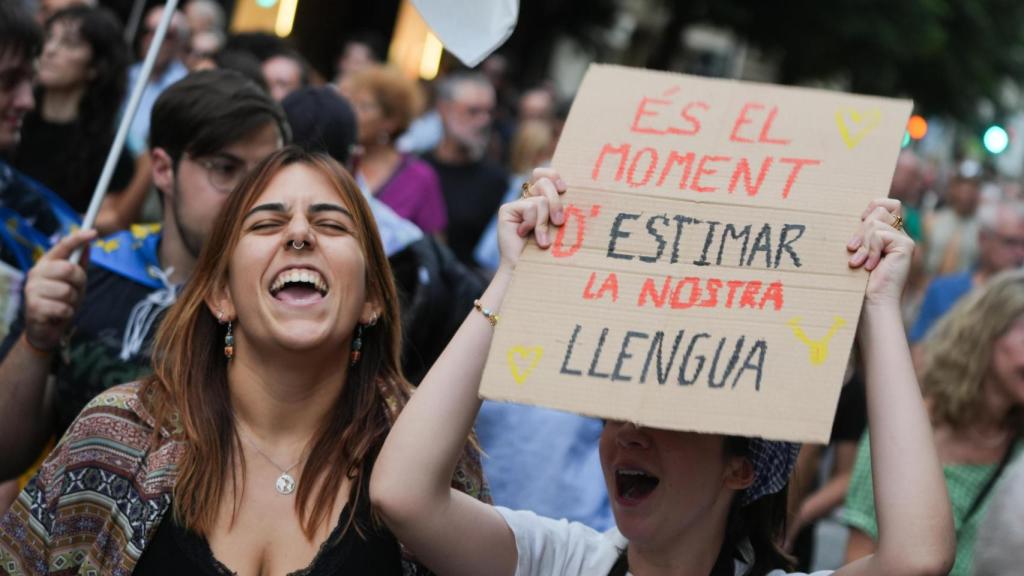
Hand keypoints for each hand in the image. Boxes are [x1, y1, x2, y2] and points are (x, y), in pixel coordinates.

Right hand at [23, 229, 95, 350]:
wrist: (46, 328)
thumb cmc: (60, 301)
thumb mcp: (74, 282)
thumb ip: (79, 265)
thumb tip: (87, 245)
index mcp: (46, 263)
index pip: (62, 246)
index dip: (78, 238)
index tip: (94, 232)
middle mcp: (36, 273)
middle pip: (69, 269)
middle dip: (79, 282)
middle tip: (74, 291)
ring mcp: (32, 289)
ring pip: (67, 291)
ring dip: (73, 301)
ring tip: (64, 304)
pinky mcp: (33, 306)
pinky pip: (63, 307)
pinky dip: (67, 313)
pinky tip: (58, 314)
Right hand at [496, 168, 566, 272]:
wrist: (526, 269)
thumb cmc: (547, 252)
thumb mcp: (558, 227)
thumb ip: (561, 209)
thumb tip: (573, 194)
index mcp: (542, 199)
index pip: (545, 174)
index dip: (554, 175)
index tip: (564, 189)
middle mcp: (528, 199)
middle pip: (544, 182)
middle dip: (556, 202)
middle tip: (559, 223)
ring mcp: (517, 204)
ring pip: (540, 200)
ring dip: (544, 223)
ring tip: (543, 241)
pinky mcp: (506, 210)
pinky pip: (529, 207)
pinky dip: (532, 224)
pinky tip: (524, 235)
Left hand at [847, 199, 912, 306]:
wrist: (872, 302)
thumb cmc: (859, 281)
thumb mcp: (857, 251)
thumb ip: (860, 233)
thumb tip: (854, 216)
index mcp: (888, 234)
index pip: (886, 204)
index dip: (873, 205)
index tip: (859, 220)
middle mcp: (899, 234)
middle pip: (880, 209)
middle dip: (861, 229)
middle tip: (852, 249)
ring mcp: (904, 240)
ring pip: (876, 222)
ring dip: (863, 243)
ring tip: (858, 262)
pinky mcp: (906, 246)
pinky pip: (880, 235)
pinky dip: (870, 250)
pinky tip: (869, 266)